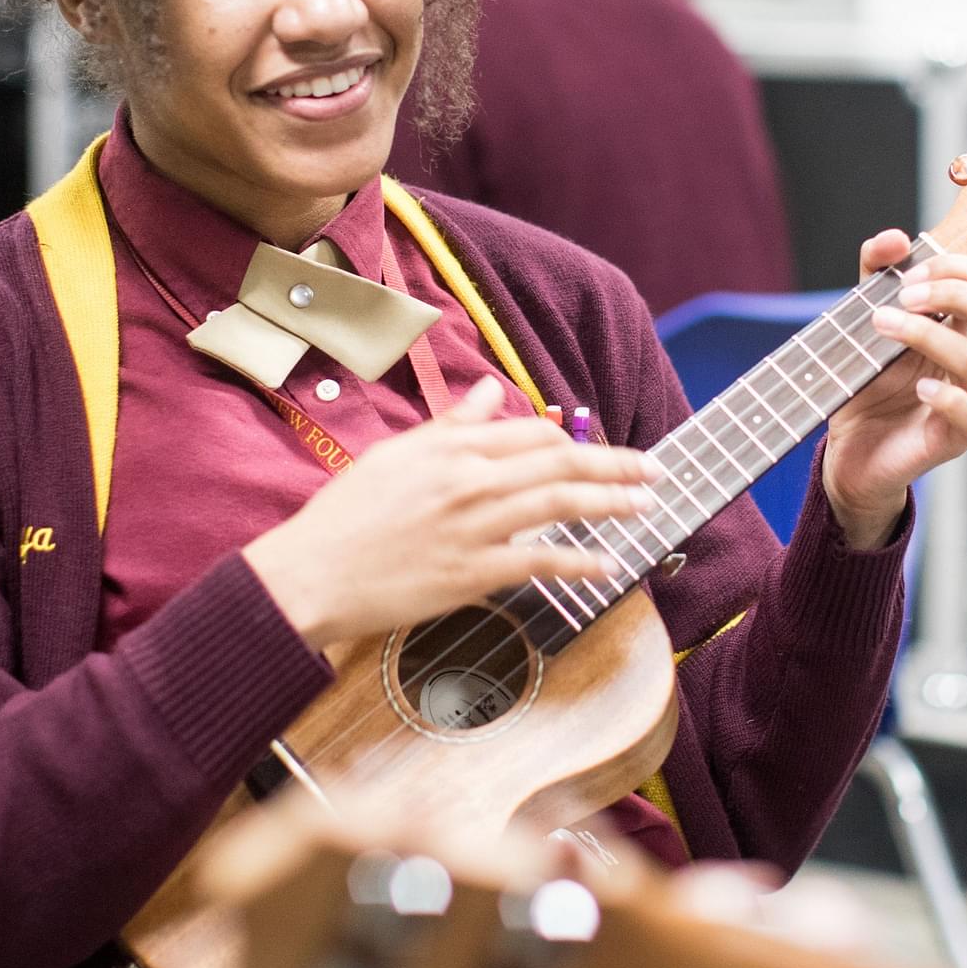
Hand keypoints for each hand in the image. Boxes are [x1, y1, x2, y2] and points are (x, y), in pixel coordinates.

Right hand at [244, 375, 658, 649]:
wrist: (312, 573)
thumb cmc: (346, 515)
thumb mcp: (396, 454)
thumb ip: (451, 425)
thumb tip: (491, 393)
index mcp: (452, 448)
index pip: (532, 433)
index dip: (573, 441)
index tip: (598, 451)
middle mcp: (470, 480)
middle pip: (560, 462)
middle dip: (616, 464)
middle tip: (654, 470)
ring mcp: (473, 527)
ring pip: (560, 506)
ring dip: (611, 503)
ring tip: (645, 505)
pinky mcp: (472, 574)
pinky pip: (540, 563)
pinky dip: (578, 562)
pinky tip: (608, 565)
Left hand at [822, 230, 966, 546]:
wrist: (850, 446)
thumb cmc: (869, 382)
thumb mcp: (864, 317)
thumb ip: (875, 274)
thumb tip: (893, 239)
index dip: (955, 267)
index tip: (908, 274)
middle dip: (954, 294)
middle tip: (905, 296)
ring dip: (927, 335)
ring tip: (883, 326)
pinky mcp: (958, 437)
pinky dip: (946, 396)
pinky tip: (917, 386)